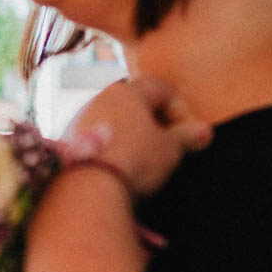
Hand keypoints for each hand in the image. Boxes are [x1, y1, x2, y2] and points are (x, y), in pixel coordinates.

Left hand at [62, 76, 211, 198]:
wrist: (89, 184)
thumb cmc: (135, 158)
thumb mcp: (170, 148)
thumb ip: (187, 136)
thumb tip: (204, 131)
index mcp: (127, 91)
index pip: (162, 88)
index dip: (181, 109)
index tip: (187, 134)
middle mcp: (100, 98)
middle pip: (136, 103)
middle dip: (156, 122)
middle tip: (168, 146)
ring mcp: (80, 118)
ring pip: (115, 119)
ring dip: (133, 134)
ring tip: (144, 158)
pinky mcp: (68, 139)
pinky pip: (98, 136)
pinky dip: (113, 145)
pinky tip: (120, 165)